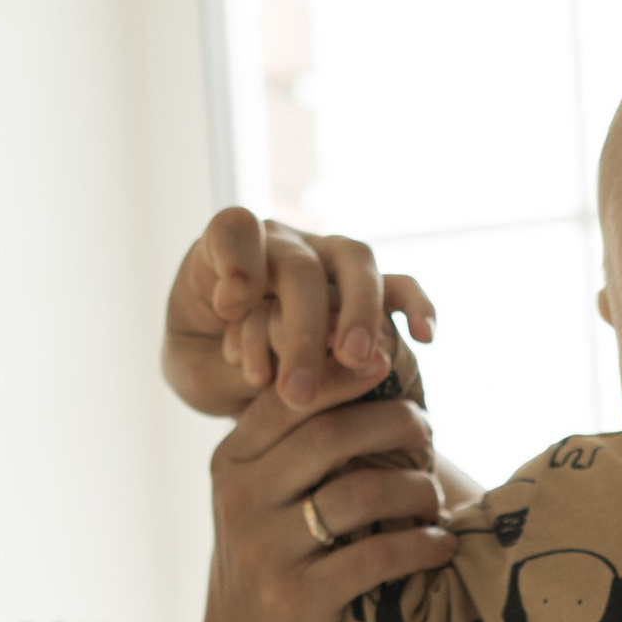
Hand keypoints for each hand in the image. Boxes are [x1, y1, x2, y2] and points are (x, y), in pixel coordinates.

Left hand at [164, 209, 434, 418]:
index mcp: (227, 252)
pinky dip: (415, 304)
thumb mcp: (195, 374)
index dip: (235, 260)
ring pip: (354, 263)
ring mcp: (327, 261)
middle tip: (296, 392)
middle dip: (300, 330)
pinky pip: (398, 285)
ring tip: (353, 361)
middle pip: (299, 266)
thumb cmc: (208, 367)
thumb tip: (278, 374)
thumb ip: (227, 368)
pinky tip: (425, 336)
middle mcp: (282, 245)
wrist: (238, 377)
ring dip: (357, 311)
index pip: (233, 230)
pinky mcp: (367, 288)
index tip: (230, 307)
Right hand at [201, 370, 452, 621]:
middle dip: (394, 425)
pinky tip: (441, 546)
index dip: (344, 373)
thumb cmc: (278, 558)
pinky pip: (376, 557)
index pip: (291, 398)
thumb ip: (295, 443)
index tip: (390, 364)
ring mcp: (267, 551)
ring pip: (360, 494)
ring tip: (435, 498)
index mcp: (233, 462)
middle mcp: (242, 500)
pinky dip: (420, 547)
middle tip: (429, 434)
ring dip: (415, 489)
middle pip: (330, 436)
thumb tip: (364, 361)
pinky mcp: (299, 599)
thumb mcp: (265, 496)